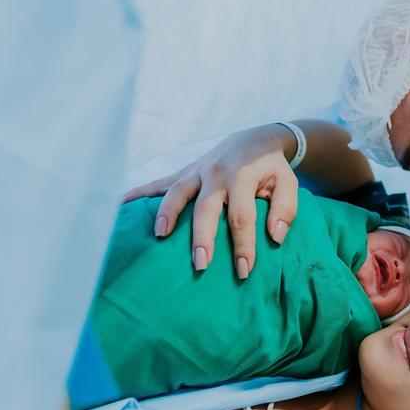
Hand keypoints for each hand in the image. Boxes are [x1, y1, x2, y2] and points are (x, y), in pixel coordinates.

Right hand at [122, 124, 298, 277]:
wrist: (256, 139)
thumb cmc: (272, 169)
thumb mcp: (289, 183)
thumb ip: (286, 209)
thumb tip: (275, 236)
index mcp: (243, 177)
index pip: (242, 216)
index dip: (243, 244)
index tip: (244, 270)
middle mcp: (216, 173)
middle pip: (206, 208)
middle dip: (203, 237)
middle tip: (201, 265)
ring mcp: (197, 171)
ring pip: (177, 192)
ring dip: (167, 213)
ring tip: (160, 236)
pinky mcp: (185, 172)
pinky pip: (159, 182)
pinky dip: (139, 193)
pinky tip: (120, 205)